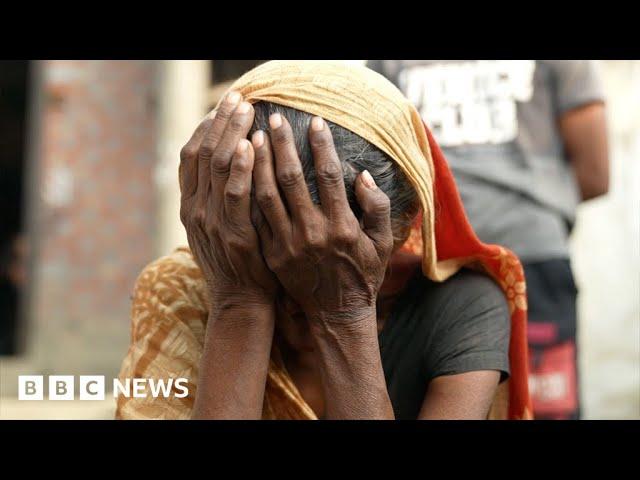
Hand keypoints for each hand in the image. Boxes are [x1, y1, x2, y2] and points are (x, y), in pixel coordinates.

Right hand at [179, 92, 277, 307]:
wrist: (240, 302)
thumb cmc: (237, 263)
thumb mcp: (217, 229)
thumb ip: (218, 198)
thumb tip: (230, 165)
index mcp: (190, 206)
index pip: (190, 156)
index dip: (204, 127)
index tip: (221, 105)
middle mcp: (194, 210)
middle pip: (202, 153)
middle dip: (219, 121)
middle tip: (237, 96)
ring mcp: (210, 222)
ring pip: (216, 167)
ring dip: (231, 134)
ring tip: (247, 108)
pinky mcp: (232, 235)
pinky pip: (235, 194)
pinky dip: (241, 167)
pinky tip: (251, 145)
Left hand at [250, 114, 393, 324]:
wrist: (337, 314)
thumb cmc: (363, 275)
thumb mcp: (382, 244)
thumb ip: (377, 208)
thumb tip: (362, 176)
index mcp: (341, 227)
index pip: (328, 176)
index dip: (321, 145)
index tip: (314, 121)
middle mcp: (312, 233)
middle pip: (291, 179)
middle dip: (282, 145)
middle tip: (275, 118)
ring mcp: (287, 245)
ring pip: (266, 195)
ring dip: (260, 163)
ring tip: (255, 137)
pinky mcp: (272, 254)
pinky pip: (256, 218)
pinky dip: (249, 192)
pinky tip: (244, 171)